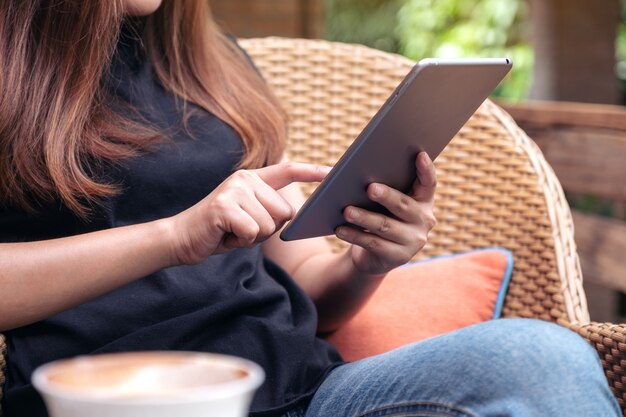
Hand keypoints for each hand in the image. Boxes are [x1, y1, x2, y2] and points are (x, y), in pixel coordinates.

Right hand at [169, 162, 329, 264]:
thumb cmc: (221, 230)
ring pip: (271, 225)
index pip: (289, 171)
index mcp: (253, 179)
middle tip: (243, 228)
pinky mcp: (225, 206)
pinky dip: (242, 241)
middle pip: (286, 212)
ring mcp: (235, 190)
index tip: (334, 172)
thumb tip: (293, 215)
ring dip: (254, 237)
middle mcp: (245, 179)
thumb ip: (270, 211)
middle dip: (270, 229)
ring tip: (233, 231)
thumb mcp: (250, 217)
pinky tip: (226, 235)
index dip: (312, 171)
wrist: (181, 238)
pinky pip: (254, 232)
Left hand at [336, 152, 436, 274]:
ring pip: (386, 226)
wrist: (374, 255)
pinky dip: (355, 235)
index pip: (429, 183)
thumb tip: (339, 170)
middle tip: (370, 188)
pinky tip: (340, 229)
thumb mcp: (380, 201)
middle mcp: (424, 220)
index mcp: (423, 200)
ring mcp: (414, 241)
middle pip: (404, 205)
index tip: (419, 154)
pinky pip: (374, 244)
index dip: (426, 169)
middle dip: (387, 196)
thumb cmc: (377, 216)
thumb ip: (373, 184)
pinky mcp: (399, 257)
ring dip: (364, 217)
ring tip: (347, 210)